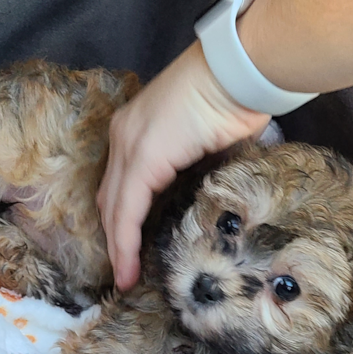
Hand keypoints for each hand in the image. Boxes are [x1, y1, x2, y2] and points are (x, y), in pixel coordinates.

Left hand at [98, 41, 269, 289]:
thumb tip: (201, 200)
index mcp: (138, 131)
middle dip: (114, 241)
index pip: (121, 186)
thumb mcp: (208, 144)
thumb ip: (194, 168)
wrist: (242, 73)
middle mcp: (126, 136)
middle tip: (123, 276)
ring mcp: (131, 145)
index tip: (127, 257)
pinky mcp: (143, 158)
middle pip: (110, 200)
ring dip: (118, 249)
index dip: (121, 223)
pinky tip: (129, 267)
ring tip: (126, 280)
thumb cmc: (237, 102)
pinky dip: (125, 242)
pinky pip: (127, 210)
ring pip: (114, 209)